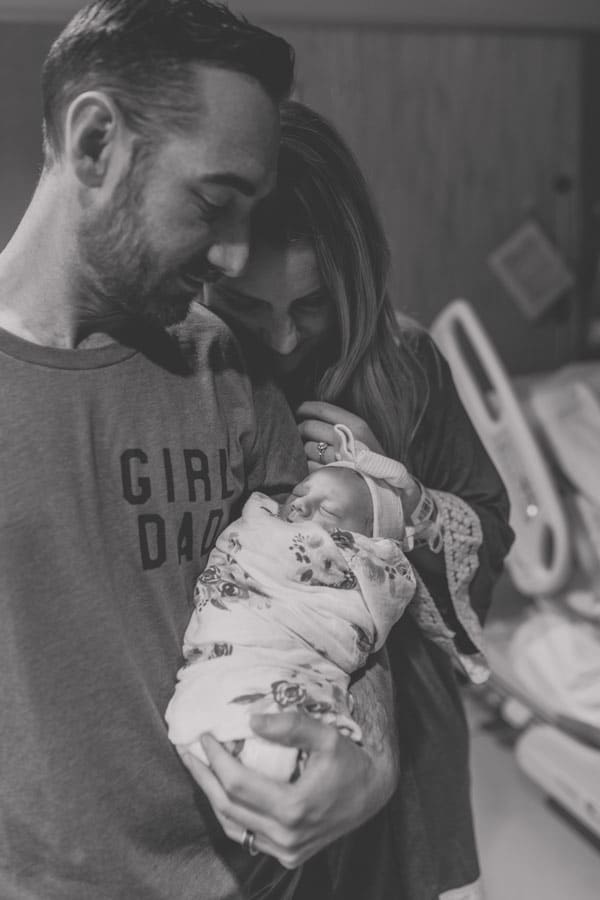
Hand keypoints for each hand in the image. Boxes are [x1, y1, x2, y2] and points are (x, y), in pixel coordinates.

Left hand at [179, 711, 396, 868]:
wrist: (373, 795)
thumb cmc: (350, 762)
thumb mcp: (326, 736)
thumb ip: (290, 726)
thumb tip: (250, 720)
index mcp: (293, 808)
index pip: (237, 784)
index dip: (215, 760)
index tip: (204, 736)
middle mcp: (286, 836)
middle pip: (227, 808)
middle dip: (203, 777)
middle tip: (186, 751)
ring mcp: (285, 851)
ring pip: (233, 827)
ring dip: (212, 797)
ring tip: (198, 769)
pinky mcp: (287, 856)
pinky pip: (247, 837)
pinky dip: (230, 814)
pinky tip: (221, 793)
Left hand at [295, 401, 384, 470]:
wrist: (383, 490)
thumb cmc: (369, 461)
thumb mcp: (362, 436)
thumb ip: (339, 424)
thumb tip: (308, 414)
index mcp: (356, 426)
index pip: (321, 409)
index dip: (304, 408)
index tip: (297, 410)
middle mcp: (347, 439)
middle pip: (309, 427)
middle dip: (299, 429)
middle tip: (297, 432)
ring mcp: (337, 459)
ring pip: (306, 447)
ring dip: (303, 450)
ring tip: (312, 453)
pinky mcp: (329, 476)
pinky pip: (308, 466)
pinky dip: (307, 466)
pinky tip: (316, 468)